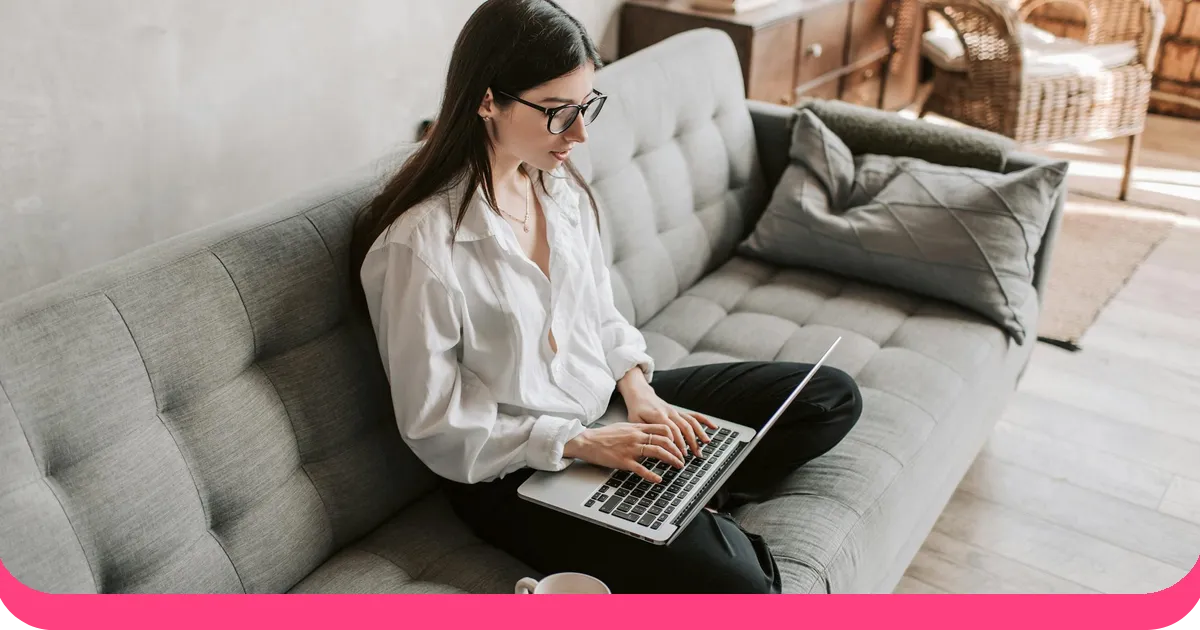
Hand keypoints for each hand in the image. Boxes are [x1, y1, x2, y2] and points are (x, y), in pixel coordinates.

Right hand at [563, 423, 684, 482]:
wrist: (588, 441)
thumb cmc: (604, 436)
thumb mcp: (624, 427)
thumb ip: (638, 430)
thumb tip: (650, 433)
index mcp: (637, 428)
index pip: (663, 428)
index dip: (675, 436)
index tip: (680, 444)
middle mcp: (636, 436)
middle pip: (664, 440)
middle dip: (677, 450)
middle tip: (683, 457)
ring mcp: (631, 449)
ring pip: (657, 451)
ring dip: (671, 459)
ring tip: (678, 465)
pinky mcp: (624, 461)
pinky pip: (641, 469)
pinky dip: (652, 475)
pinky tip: (658, 479)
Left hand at [625, 390, 717, 458]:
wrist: (640, 394)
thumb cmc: (636, 410)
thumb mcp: (635, 421)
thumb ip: (645, 431)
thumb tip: (653, 443)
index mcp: (658, 416)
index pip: (672, 431)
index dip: (677, 443)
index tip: (680, 455)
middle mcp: (670, 413)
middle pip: (684, 427)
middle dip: (691, 442)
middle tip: (695, 455)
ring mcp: (676, 412)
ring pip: (691, 422)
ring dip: (700, 433)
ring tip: (705, 444)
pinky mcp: (679, 412)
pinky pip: (693, 415)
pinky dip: (704, 420)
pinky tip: (713, 427)